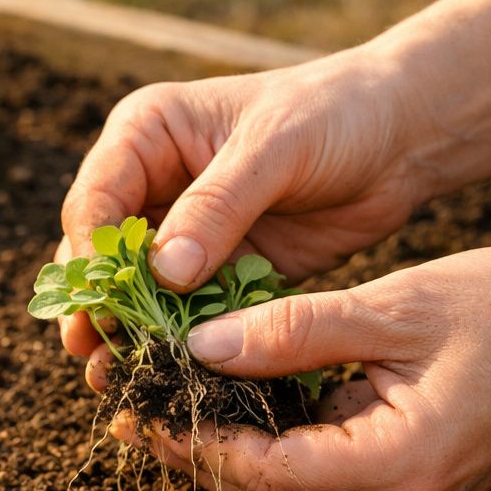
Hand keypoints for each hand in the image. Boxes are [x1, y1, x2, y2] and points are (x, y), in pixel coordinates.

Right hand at [57, 52, 430, 387]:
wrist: (401, 139)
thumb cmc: (336, 114)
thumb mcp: (275, 146)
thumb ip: (217, 206)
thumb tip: (163, 272)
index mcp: (146, 135)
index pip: (96, 200)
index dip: (93, 254)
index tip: (102, 302)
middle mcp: (151, 184)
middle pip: (101, 254)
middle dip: (96, 303)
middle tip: (90, 350)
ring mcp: (182, 233)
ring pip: (134, 291)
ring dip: (126, 332)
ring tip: (113, 376)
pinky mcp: (217, 272)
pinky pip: (184, 313)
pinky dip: (176, 343)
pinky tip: (167, 376)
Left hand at [112, 246, 490, 490]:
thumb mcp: (397, 305)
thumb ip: (295, 329)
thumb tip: (200, 345)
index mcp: (401, 465)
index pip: (267, 471)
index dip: (195, 443)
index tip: (140, 408)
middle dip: (199, 455)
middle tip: (136, 410)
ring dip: (230, 454)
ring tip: (168, 409)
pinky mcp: (413, 487)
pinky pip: (323, 479)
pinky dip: (275, 448)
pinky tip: (235, 409)